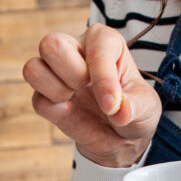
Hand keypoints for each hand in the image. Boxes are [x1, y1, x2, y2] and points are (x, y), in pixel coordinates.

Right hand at [23, 23, 161, 166]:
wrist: (121, 139)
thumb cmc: (134, 110)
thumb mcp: (146, 108)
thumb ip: (134, 106)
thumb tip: (118, 109)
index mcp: (104, 41)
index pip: (94, 44)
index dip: (102, 76)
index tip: (112, 104)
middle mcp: (75, 50)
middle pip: (51, 44)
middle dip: (72, 73)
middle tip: (87, 88)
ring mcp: (56, 74)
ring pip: (33, 68)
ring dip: (56, 90)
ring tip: (75, 99)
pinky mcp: (45, 98)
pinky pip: (37, 100)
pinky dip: (54, 111)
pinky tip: (71, 112)